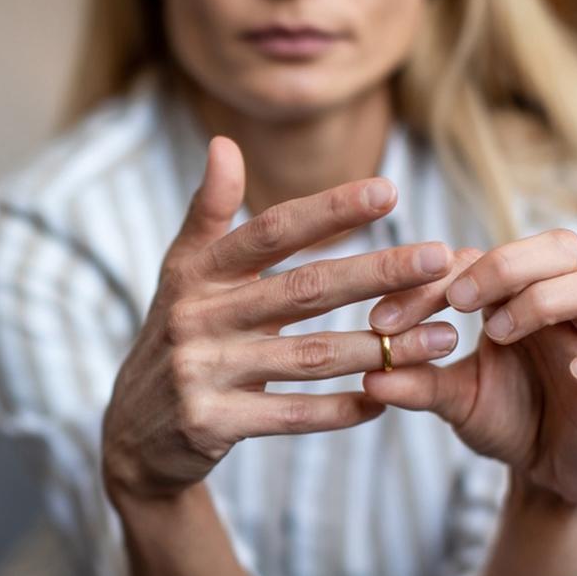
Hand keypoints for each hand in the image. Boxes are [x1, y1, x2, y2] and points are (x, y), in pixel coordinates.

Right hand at [102, 137, 456, 499]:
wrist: (134, 432)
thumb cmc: (178, 337)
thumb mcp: (181, 274)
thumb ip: (209, 212)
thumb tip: (223, 143)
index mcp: (195, 273)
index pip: (270, 232)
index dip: (329, 210)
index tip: (390, 191)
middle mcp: (195, 317)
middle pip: (301, 290)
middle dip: (375, 272)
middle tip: (438, 258)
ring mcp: (201, 372)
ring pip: (308, 357)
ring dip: (380, 348)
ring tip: (442, 337)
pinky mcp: (210, 423)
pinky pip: (291, 415)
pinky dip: (341, 409)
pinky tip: (386, 397)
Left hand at [364, 229, 576, 504]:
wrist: (547, 473)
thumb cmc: (503, 418)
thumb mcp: (451, 401)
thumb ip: (417, 384)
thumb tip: (369, 373)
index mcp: (513, 298)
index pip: (478, 261)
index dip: (430, 282)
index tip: (382, 321)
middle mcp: (559, 308)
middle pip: (560, 246)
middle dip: (506, 264)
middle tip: (457, 300)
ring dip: (549, 299)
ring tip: (499, 333)